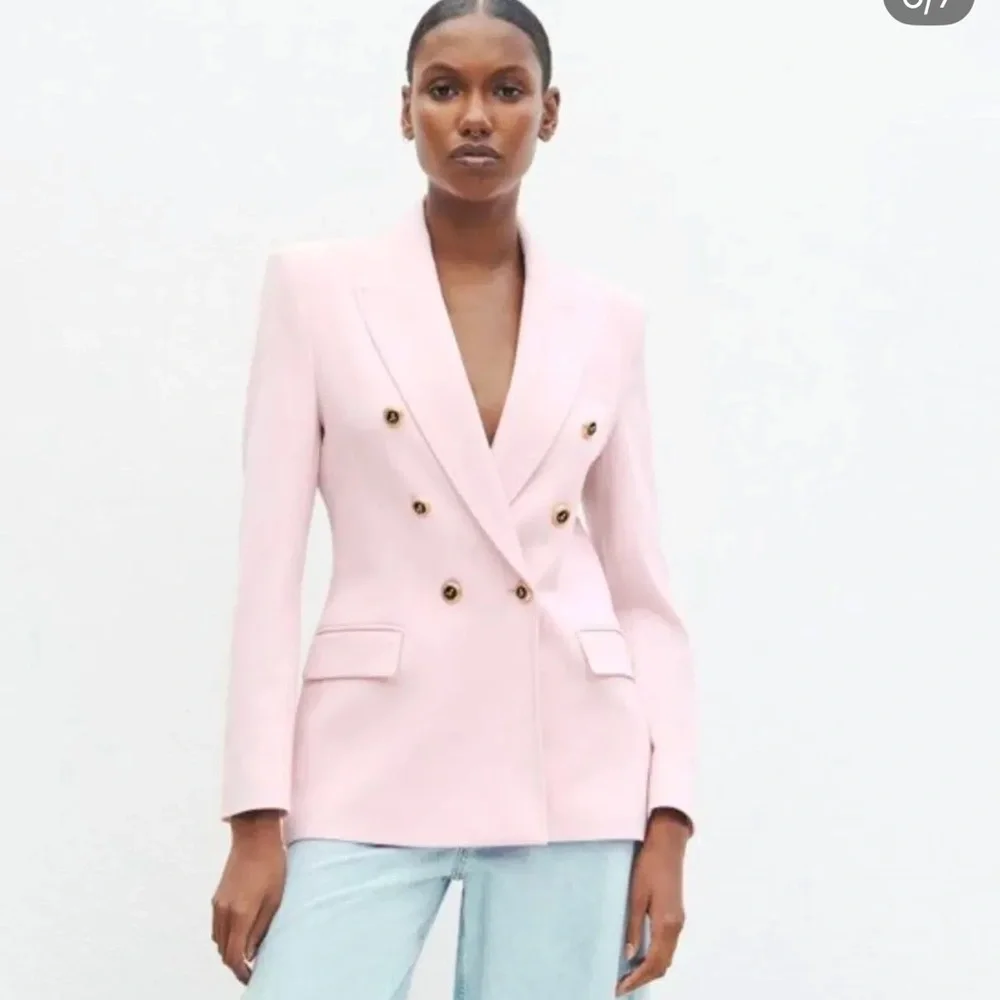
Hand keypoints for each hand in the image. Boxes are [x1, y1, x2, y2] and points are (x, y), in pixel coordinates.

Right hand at [211, 815, 285, 983]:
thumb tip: (251, 953)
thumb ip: (261, 929)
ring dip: (230, 949)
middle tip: (253, 968)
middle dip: (236, 963)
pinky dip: (226, 935)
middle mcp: (223, 912)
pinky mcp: (217, 896)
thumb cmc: (272, 865)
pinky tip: (241, 931)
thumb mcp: (274, 899)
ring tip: (249, 951)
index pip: (234, 956)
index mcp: (239, 914)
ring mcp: (217, 904)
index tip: (252, 977)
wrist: (255, 837)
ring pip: (219, 940)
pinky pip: (217, 926)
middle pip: (224, 951)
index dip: (241, 972)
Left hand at [615, 812, 688, 995]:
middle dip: (644, 979)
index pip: (654, 963)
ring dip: (650, 970)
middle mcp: (677, 927)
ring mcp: (679, 922)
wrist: (668, 845)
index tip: (620, 988)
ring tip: (628, 975)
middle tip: (621, 986)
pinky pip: (667, 946)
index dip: (637, 979)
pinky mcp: (677, 916)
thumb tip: (628, 955)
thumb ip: (633, 926)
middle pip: (663, 965)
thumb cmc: (649, 865)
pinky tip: (640, 957)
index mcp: (667, 923)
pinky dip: (656, 958)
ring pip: (667, 957)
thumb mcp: (636, 894)